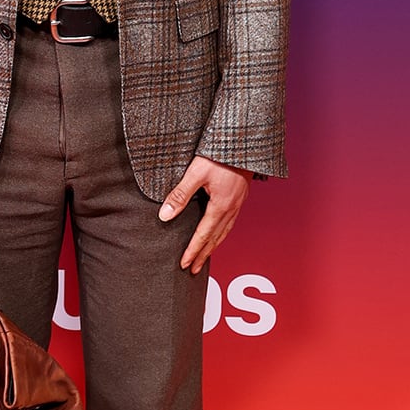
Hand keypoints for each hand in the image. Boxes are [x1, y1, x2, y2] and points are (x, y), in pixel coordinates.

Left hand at [158, 156, 251, 273]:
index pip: (203, 235)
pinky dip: (222, 232)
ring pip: (225, 231)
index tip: (184, 264)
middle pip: (216, 238)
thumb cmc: (220, 153)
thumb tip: (164, 216)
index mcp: (221, 206)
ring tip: (204, 256)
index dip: (193, 251)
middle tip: (193, 269)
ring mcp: (238, 202)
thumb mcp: (196, 172)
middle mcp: (232, 208)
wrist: (245, 141)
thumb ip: (180, 195)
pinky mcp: (240, 195)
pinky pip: (230, 221)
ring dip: (214, 245)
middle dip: (203, 254)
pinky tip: (218, 231)